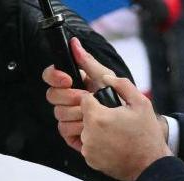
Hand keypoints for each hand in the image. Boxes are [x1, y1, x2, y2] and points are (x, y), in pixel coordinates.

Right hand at [42, 37, 116, 151]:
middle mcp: (68, 100)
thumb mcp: (106, 78)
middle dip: (70, 97)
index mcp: (74, 84)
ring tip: (95, 115)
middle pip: (52, 95)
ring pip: (58, 113)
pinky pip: (63, 129)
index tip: (68, 80)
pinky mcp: (69, 134)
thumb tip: (74, 43)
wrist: (132, 131)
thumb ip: (89, 62)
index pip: (51, 76)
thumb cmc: (122, 103)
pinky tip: (91, 129)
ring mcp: (67, 117)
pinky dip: (79, 129)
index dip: (55, 76)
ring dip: (79, 114)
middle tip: (86, 99)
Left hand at [79, 74, 171, 180]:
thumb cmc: (147, 134)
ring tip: (116, 133)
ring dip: (97, 129)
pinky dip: (97, 143)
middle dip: (97, 115)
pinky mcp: (88, 159)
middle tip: (115, 120)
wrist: (150, 164)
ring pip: (85, 130)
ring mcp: (87, 148)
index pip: (84, 99)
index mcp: (97, 117)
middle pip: (84, 116)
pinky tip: (113, 144)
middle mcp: (88, 134)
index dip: (95, 99)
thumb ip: (121, 85)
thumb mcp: (141, 103)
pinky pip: (88, 145)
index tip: (106, 104)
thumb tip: (105, 77)